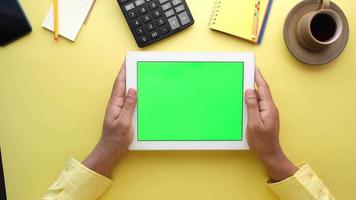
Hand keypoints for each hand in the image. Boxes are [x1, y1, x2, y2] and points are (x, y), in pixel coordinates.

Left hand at [83, 62, 136, 176]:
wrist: (110, 149)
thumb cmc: (116, 138)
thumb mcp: (124, 121)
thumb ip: (129, 105)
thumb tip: (133, 89)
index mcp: (115, 103)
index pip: (119, 84)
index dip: (123, 72)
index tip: (127, 61)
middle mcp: (115, 104)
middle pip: (121, 85)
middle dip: (126, 73)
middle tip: (133, 63)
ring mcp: (118, 108)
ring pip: (124, 91)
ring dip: (129, 81)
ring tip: (135, 73)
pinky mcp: (121, 113)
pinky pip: (127, 98)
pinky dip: (131, 92)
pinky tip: (136, 91)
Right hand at [245, 68, 296, 181]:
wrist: (269, 154)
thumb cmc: (262, 141)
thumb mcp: (254, 123)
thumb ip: (252, 106)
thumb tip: (249, 91)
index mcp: (269, 108)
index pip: (263, 88)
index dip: (258, 77)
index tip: (253, 68)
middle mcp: (270, 108)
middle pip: (261, 91)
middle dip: (254, 82)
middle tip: (245, 74)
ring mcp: (268, 113)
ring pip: (259, 99)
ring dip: (251, 93)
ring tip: (241, 88)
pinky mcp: (265, 117)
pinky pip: (257, 105)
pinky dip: (251, 101)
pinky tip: (244, 102)